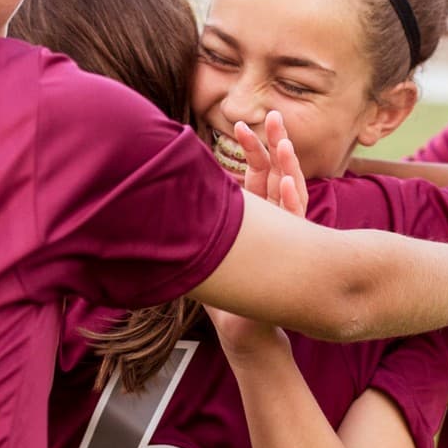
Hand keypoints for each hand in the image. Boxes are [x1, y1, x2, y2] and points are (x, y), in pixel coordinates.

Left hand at [208, 111, 305, 356]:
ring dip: (288, 166)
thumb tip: (150, 208)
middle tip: (273, 115)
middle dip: (275, 144)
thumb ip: (188, 232)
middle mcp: (274, 223)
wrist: (243, 331)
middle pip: (277, 174)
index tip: (240, 126)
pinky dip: (293, 202)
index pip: (257, 174)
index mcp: (254, 218)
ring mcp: (287, 238)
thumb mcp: (200, 255)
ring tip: (284, 142)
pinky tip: (290, 183)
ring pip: (292, 192)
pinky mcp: (293, 256)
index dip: (252, 149)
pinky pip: (297, 224)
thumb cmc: (222, 295)